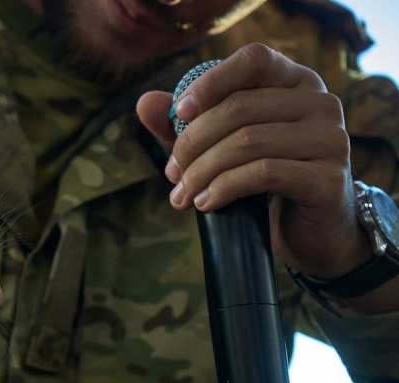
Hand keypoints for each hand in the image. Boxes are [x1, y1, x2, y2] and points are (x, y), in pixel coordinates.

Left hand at [137, 43, 369, 280]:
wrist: (308, 229)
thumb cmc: (263, 178)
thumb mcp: (221, 146)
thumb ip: (186, 123)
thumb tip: (144, 102)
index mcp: (296, 81)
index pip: (253, 60)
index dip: (211, 81)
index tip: (178, 113)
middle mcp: (321, 102)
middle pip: (240, 107)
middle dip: (193, 142)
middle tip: (172, 173)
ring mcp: (331, 139)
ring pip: (248, 142)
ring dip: (202, 171)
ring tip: (182, 195)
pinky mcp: (328, 178)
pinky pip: (264, 173)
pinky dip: (224, 188)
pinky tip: (206, 203)